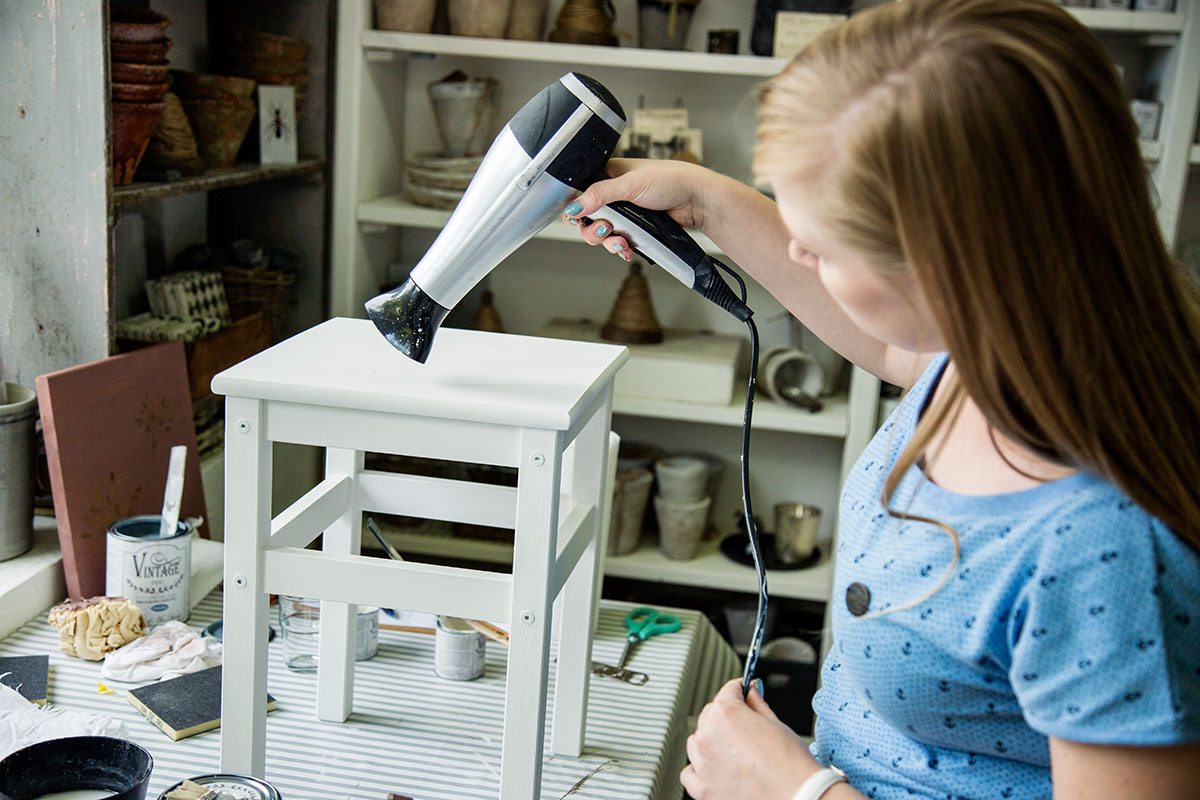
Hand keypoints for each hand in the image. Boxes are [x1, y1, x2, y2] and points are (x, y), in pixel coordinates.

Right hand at [562, 158, 723, 259]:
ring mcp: (625, 213)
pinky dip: (621, 249)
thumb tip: (574, 206)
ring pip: (603, 234)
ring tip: (621, 241)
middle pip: (588, 218)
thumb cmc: (671, 179)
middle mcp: (614, 194)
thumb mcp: (630, 184)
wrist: (697, 199)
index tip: (578, 218)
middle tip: (605, 229)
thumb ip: (600, 194)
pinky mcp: (636, 229)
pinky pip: (619, 242)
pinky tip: (628, 249)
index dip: (577, 208)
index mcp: (609, 175)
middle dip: (594, 229)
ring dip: (608, 242)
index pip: (581, 193)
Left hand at [680, 678, 820, 799]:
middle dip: (726, 715)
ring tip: (734, 749)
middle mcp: (708, 737)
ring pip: (697, 741)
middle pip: (710, 714)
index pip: (727, 691)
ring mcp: (702, 764)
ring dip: (711, 740)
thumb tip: (750, 693)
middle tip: (745, 724)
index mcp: (724, 715)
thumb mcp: (775, 723)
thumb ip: (756, 704)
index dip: (740, 690)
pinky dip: (701, 768)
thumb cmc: (790, 764)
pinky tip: (717, 768)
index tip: (743, 693)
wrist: (797, 796)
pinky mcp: (702, 788)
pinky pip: (690, 771)